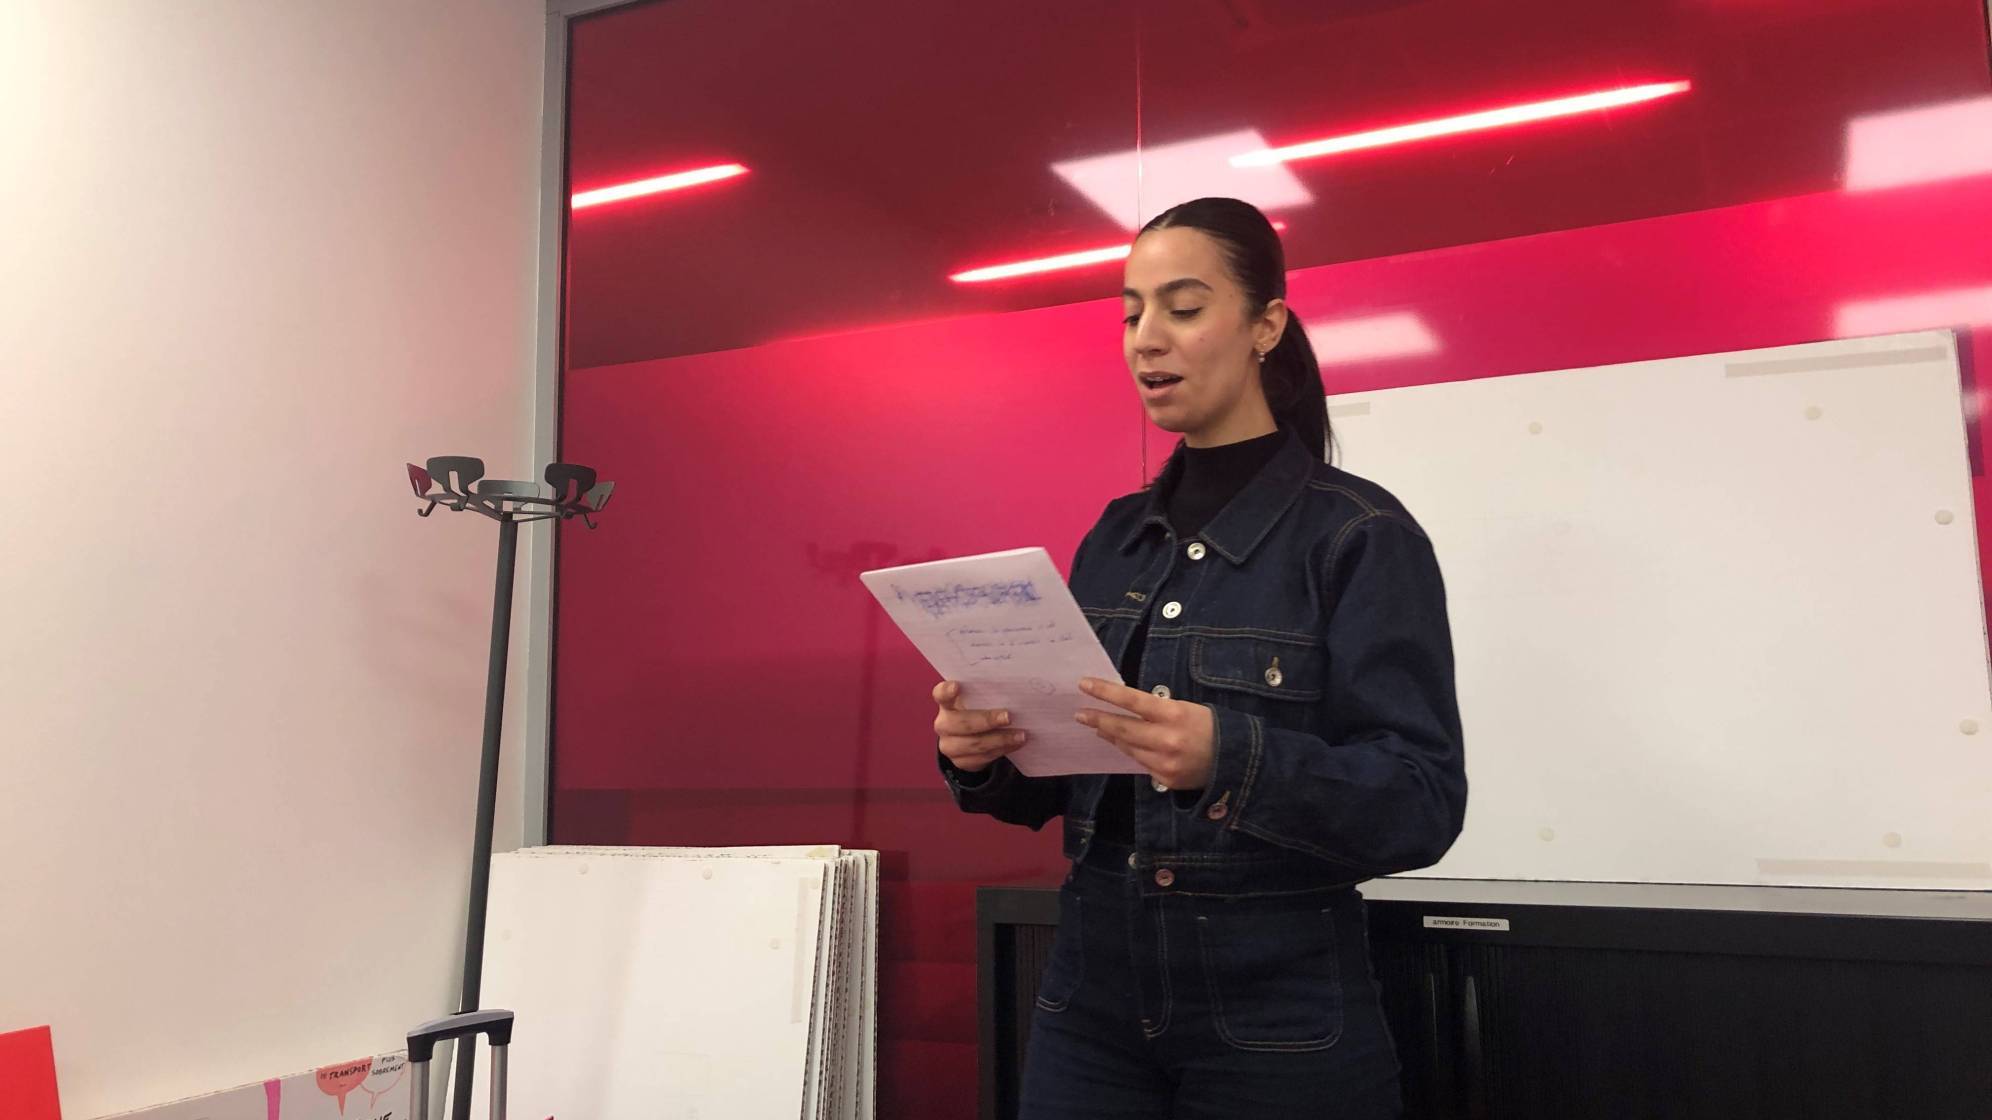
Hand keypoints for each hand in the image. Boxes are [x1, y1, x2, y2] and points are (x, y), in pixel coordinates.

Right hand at [933, 680, 1025, 772]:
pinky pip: (981, 758)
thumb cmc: (977, 712)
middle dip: (986, 720)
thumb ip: (987, 696)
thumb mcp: (978, 702)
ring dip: (1000, 739)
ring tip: (1020, 735)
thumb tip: (1014, 693)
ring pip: (974, 744)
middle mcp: (944, 724)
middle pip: (961, 723)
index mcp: (947, 704)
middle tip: (1008, 717)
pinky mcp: (960, 761)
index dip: (946, 691)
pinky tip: (1014, 744)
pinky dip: (1001, 750)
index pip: (941, 694)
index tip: (957, 686)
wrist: (970, 739)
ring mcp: (949, 745)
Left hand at [1074, 678, 1214, 789]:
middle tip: (1080, 714)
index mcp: (1174, 715)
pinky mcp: (1165, 779)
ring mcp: (1164, 763)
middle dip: (1098, 719)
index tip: (1084, 684)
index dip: (1106, 692)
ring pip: (1128, 747)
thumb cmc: (1211, 727)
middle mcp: (1166, 739)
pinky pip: (1140, 762)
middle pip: (1123, 728)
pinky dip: (1131, 751)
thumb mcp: (1187, 709)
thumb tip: (1128, 710)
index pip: (1132, 700)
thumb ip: (1158, 711)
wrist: (1237, 761)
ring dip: (1112, 735)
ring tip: (1099, 727)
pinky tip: (1124, 743)